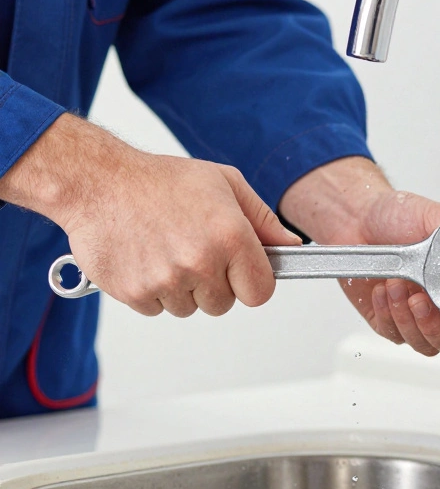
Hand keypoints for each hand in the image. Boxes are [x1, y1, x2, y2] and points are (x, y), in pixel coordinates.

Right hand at [2, 115, 297, 316]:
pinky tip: (146, 258)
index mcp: (230, 236)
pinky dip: (153, 291)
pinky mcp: (134, 293)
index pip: (260, 292)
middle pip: (223, 304)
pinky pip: (157, 309)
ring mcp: (165, 280)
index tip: (241, 271)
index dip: (252, 282)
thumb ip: (263, 220)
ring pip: (189, 308)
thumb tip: (291, 246)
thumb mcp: (226, 184)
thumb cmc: (162, 180)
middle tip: (195, 250)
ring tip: (167, 249)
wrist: (99, 182)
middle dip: (215, 283)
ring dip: (183, 288)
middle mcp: (200, 262)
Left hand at [280, 157, 439, 356]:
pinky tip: (384, 290)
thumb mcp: (439, 217)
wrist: (356, 216)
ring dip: (410, 318)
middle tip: (422, 301)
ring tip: (397, 285)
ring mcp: (418, 315)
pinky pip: (394, 334)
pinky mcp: (389, 320)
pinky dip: (388, 314)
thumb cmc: (399, 213)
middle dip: (438, 328)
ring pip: (425, 344)